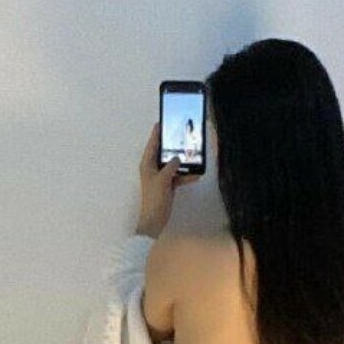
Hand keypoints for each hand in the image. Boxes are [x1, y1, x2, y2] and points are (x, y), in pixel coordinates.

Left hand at [137, 122, 183, 237]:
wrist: (154, 220)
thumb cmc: (154, 200)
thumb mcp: (163, 180)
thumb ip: (171, 166)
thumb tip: (177, 158)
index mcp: (147, 165)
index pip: (152, 145)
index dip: (156, 134)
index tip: (161, 123)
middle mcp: (153, 169)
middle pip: (163, 153)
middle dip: (173, 147)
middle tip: (181, 136)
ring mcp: (161, 177)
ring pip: (173, 165)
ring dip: (183, 163)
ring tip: (193, 155)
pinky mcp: (168, 185)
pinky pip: (178, 176)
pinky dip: (186, 176)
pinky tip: (196, 175)